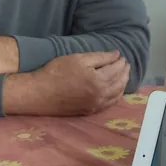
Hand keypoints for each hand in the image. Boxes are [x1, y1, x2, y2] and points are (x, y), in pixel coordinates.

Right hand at [2, 51, 129, 116]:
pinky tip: (115, 90)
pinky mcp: (89, 111)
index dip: (120, 62)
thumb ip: (100, 57)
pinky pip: (109, 104)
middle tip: (125, 64)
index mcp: (99, 81)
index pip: (116, 69)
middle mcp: (100, 95)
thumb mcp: (78, 58)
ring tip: (123, 75)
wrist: (39, 93)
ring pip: (117, 95)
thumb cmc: (56, 72)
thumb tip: (117, 55)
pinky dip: (116, 95)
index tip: (122, 56)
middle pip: (119, 83)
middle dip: (124, 72)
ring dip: (122, 84)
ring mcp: (95, 105)